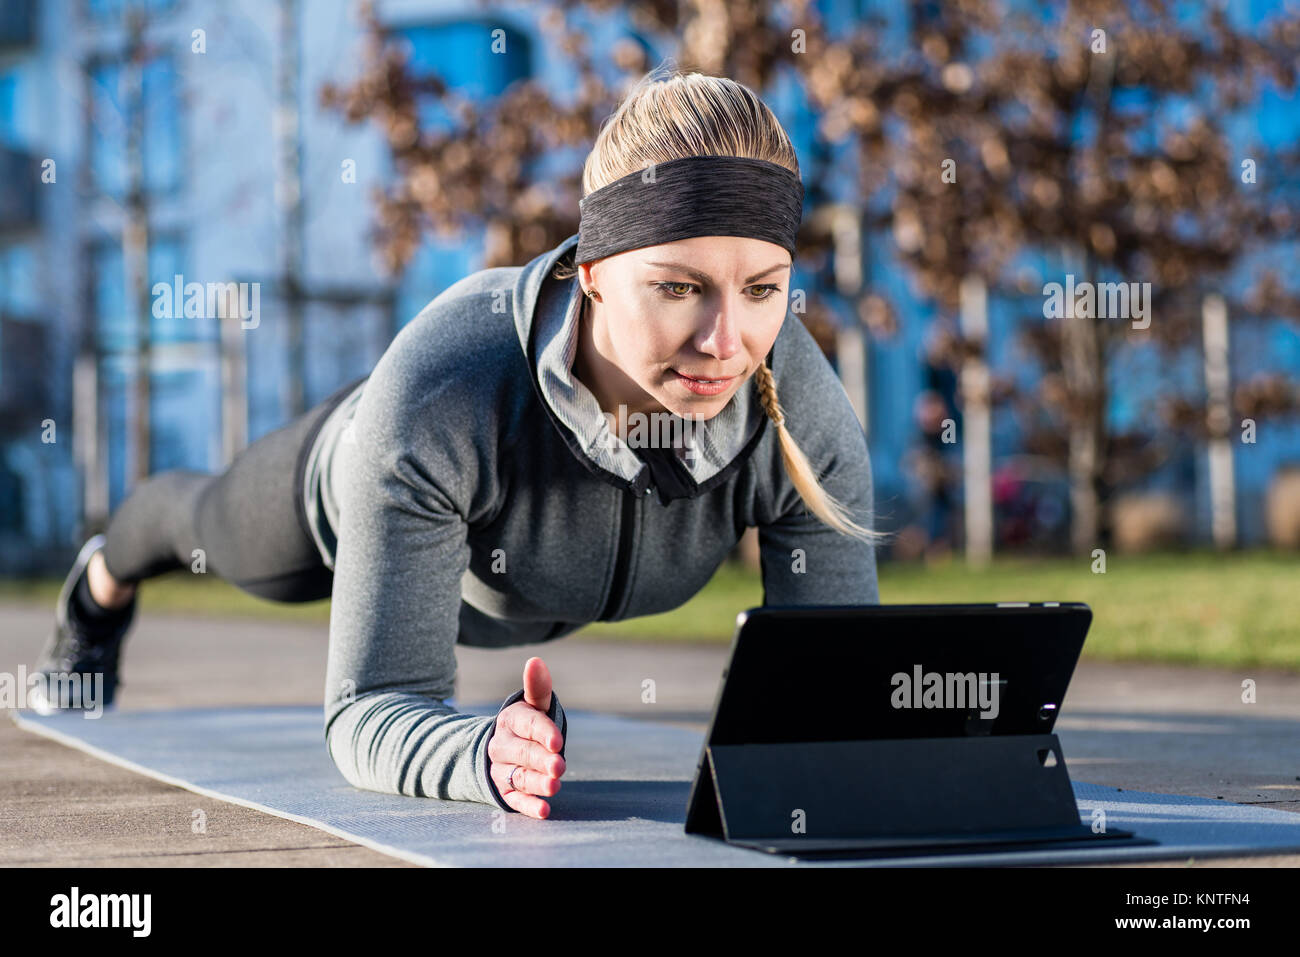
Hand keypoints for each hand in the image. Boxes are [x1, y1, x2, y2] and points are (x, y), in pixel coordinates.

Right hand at [488, 656, 565, 818]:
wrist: (499, 749)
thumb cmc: (527, 724)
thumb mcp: (532, 704)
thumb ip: (537, 687)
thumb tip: (536, 661)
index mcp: (511, 720)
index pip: (527, 724)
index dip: (542, 732)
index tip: (557, 741)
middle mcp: (502, 746)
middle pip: (523, 753)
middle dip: (542, 759)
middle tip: (559, 765)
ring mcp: (501, 770)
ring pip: (519, 777)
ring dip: (537, 783)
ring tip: (555, 786)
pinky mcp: (504, 792)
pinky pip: (515, 801)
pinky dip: (529, 806)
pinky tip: (544, 811)